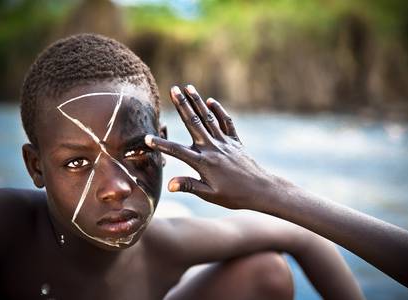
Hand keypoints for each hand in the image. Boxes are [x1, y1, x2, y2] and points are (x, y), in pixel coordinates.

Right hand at [145, 85, 280, 209]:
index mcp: (204, 163)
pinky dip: (219, 111)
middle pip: (194, 123)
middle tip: (173, 89)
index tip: (147, 139)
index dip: (162, 145)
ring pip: (208, 118)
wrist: (260, 190)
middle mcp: (213, 148)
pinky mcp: (235, 142)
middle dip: (182, 105)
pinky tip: (211, 101)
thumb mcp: (210, 195)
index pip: (178, 151)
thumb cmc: (234, 196)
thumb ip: (189, 186)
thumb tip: (169, 184)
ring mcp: (225, 143)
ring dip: (198, 102)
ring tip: (188, 87)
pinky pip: (226, 123)